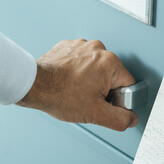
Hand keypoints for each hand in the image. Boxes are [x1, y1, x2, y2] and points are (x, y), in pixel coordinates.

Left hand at [17, 39, 138, 130]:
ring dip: (90, 79)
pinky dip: (77, 71)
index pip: (128, 85)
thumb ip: (120, 119)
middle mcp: (98, 49)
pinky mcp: (68, 46)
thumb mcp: (96, 114)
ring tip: (75, 90)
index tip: (103, 104)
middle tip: (87, 99)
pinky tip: (68, 81)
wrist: (33, 85)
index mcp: (110, 62)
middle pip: (112, 75)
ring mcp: (81, 45)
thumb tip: (130, 119)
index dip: (118, 100)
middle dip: (103, 89)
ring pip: (96, 68)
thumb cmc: (60, 95)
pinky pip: (81, 61)